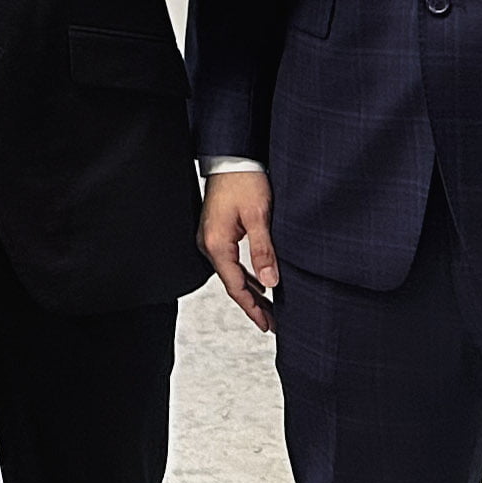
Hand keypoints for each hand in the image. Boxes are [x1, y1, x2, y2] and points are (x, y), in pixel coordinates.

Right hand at [202, 168, 278, 331]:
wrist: (231, 157)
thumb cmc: (243, 181)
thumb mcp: (258, 216)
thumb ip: (263, 251)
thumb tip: (270, 282)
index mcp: (217, 244)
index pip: (235, 286)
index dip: (252, 308)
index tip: (267, 325)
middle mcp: (209, 244)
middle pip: (232, 283)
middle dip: (252, 304)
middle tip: (272, 323)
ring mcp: (211, 238)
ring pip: (231, 274)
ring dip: (250, 291)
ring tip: (269, 308)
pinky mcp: (217, 232)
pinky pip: (230, 261)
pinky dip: (245, 275)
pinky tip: (258, 282)